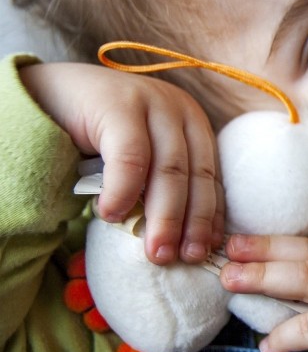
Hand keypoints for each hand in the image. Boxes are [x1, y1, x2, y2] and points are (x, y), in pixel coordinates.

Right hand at [20, 62, 223, 264]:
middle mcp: (179, 110)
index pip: (210, 174)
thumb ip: (161, 182)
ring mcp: (152, 103)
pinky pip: (130, 157)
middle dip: (193, 221)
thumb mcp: (142, 155)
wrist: (51, 92)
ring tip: (156, 251)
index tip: (210, 247)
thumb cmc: (99, 133)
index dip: (212, 214)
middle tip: (186, 258)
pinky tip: (112, 215)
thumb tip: (180, 236)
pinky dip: (124, 191)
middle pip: (195, 174)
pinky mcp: (119, 106)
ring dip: (164, 216)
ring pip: (168, 169)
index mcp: (192, 123)